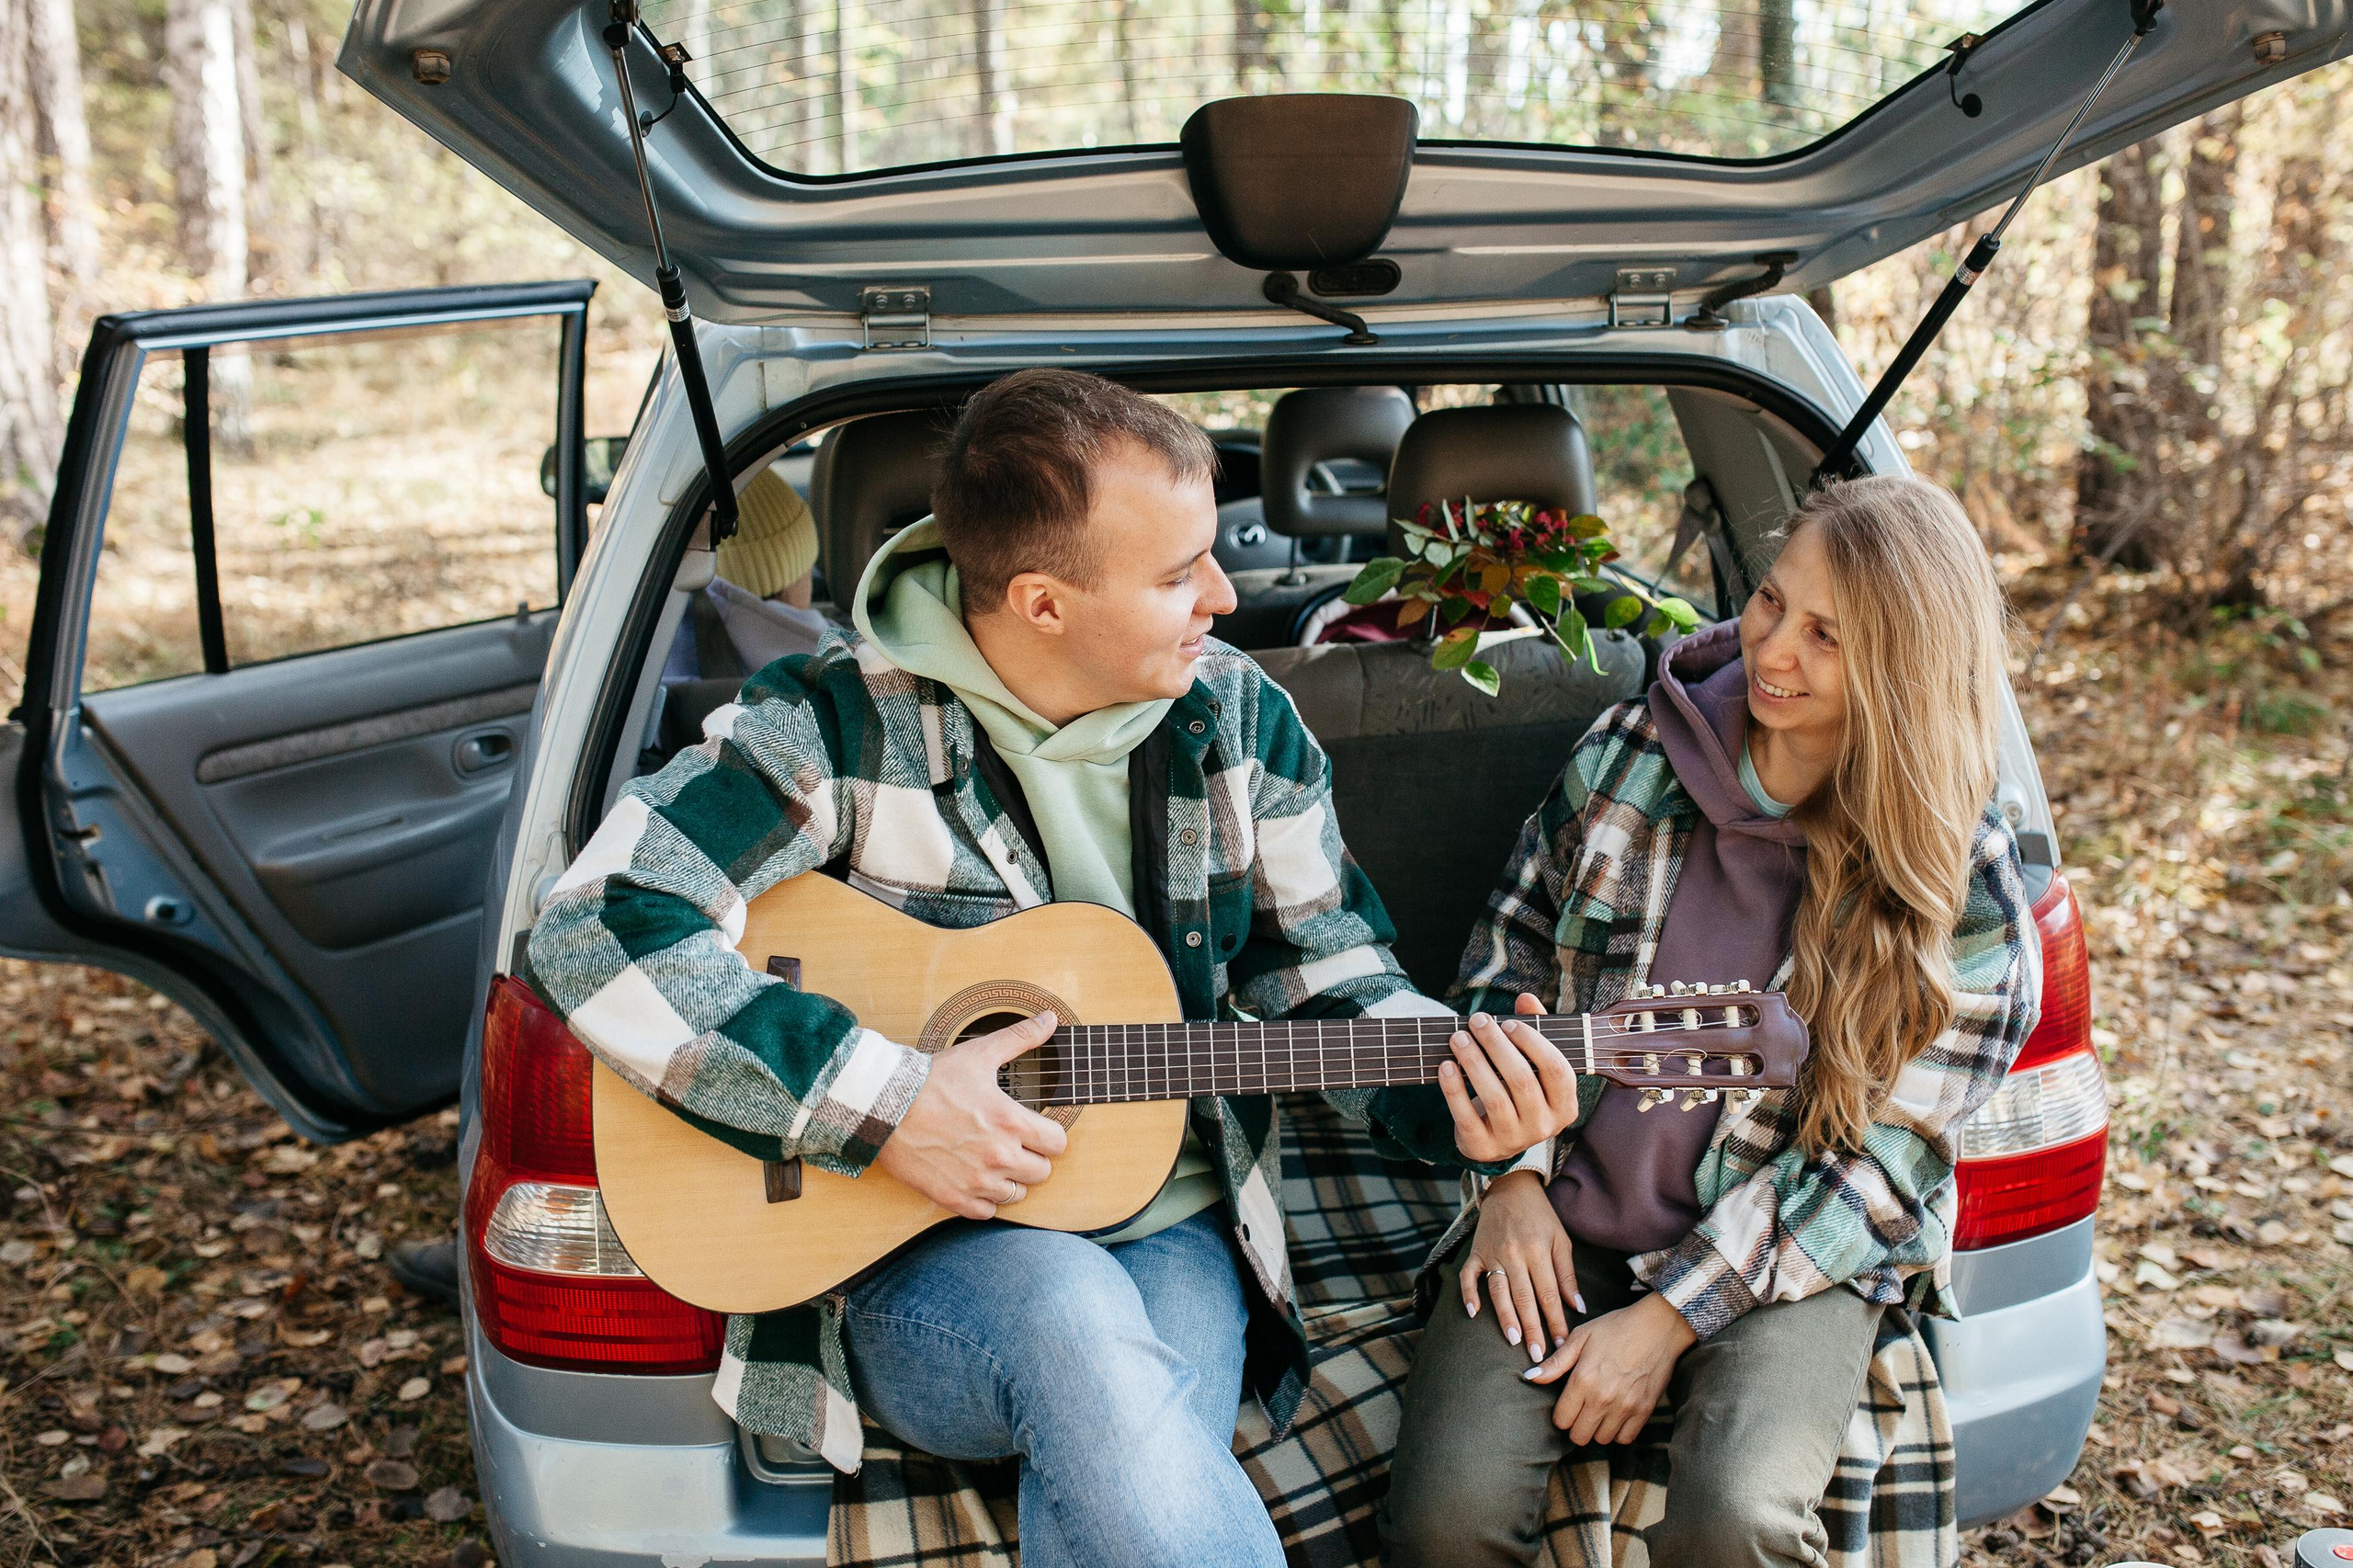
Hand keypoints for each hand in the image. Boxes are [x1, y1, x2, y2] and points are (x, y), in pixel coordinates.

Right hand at [875, 1011, 1069, 1220]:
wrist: (884, 1106)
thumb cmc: (931, 1080)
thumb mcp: (979, 1053)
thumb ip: (1020, 1037)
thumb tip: (1051, 1018)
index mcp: (1011, 1122)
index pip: (1058, 1144)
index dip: (1049, 1135)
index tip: (1035, 1129)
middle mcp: (999, 1156)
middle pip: (1041, 1172)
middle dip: (1031, 1157)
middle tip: (1011, 1143)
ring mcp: (977, 1181)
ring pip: (1017, 1194)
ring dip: (1009, 1179)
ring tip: (991, 1160)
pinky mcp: (953, 1198)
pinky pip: (987, 1212)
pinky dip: (984, 1200)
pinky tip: (974, 1179)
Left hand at [1441, 992, 1578, 1163]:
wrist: (1495, 1137)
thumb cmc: (1517, 1089)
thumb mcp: (1532, 1064)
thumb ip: (1534, 1028)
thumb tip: (1526, 998)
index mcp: (1564, 1105)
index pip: (1556, 1069)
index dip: (1532, 1042)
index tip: (1508, 1022)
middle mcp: (1544, 1126)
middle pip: (1521, 1080)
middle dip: (1496, 1045)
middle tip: (1477, 1021)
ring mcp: (1514, 1140)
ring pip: (1494, 1098)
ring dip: (1474, 1062)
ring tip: (1458, 1037)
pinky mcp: (1483, 1147)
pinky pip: (1466, 1117)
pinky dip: (1454, 1089)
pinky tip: (1445, 1065)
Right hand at [1458, 1170, 1583, 1364]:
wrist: (1510, 1187)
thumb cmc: (1540, 1216)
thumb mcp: (1561, 1240)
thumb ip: (1567, 1275)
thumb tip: (1578, 1307)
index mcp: (1538, 1251)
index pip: (1549, 1294)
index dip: (1556, 1321)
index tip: (1563, 1344)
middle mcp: (1514, 1254)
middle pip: (1525, 1298)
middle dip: (1533, 1328)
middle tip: (1538, 1355)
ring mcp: (1492, 1254)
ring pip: (1498, 1291)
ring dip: (1505, 1317)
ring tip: (1513, 1340)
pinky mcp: (1475, 1253)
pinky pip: (1468, 1276)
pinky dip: (1468, 1294)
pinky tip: (1473, 1313)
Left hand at [1524, 1292, 1697, 1443]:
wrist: (1658, 1327)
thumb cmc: (1616, 1328)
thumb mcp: (1581, 1337)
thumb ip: (1556, 1362)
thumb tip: (1530, 1377)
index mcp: (1583, 1380)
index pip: (1561, 1420)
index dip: (1560, 1415)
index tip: (1567, 1405)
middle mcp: (1602, 1398)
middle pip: (1579, 1436)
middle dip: (1576, 1426)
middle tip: (1582, 1411)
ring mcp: (1625, 1407)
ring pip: (1602, 1440)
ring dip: (1597, 1429)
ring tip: (1600, 1411)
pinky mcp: (1645, 1410)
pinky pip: (1625, 1438)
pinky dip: (1619, 1432)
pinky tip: (1617, 1416)